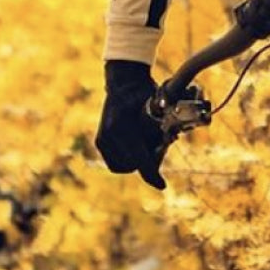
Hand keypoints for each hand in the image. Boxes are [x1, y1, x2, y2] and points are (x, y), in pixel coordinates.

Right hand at [95, 60, 167, 189]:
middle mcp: (109, 135)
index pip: (140, 158)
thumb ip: (161, 131)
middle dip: (149, 162)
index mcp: (122, 126)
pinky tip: (136, 146)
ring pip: (125, 166)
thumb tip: (169, 147)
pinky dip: (128, 158)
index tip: (162, 186)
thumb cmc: (146, 94)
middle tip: (160, 147)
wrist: (124, 83)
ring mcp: (102, 139)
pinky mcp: (100, 142)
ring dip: (138, 161)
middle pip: (134, 164)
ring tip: (147, 144)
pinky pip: (117, 163)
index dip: (152, 174)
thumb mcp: (158, 110)